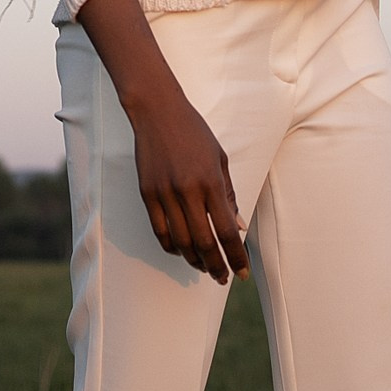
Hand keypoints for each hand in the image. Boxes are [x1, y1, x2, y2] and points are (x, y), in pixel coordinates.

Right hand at [127, 88, 248, 282]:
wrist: (157, 112)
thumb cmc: (194, 133)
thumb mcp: (219, 159)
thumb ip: (228, 195)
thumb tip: (238, 227)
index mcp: (210, 182)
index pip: (227, 231)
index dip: (236, 257)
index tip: (242, 273)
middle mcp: (187, 191)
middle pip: (204, 243)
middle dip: (216, 266)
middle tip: (222, 278)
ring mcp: (165, 194)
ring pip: (181, 241)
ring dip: (194, 260)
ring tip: (204, 267)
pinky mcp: (147, 194)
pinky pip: (160, 231)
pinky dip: (172, 246)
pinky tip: (182, 251)